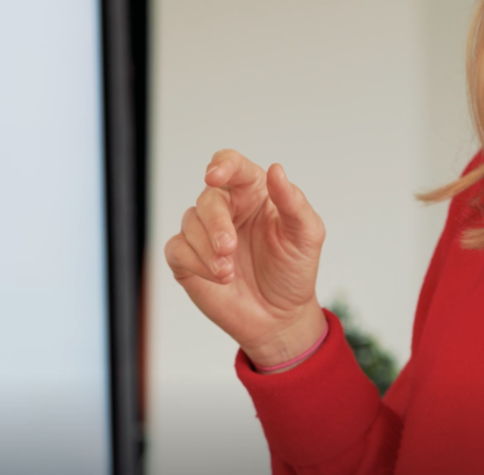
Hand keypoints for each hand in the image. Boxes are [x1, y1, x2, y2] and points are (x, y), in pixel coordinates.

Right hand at [164, 149, 326, 368]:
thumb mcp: (306, 235)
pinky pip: (177, 248)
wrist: (280, 318)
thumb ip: (293, 202)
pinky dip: (195, 262)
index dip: (221, 165)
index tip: (214, 176)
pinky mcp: (188, 258)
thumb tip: (276, 170)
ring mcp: (204, 233)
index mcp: (253, 192)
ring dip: (207, 248)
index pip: (232, 165)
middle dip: (216, 222)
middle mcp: (227, 208)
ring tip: (228, 272)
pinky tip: (218, 277)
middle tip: (228, 247)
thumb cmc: (293, 271)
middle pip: (208, 198)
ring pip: (190, 222)